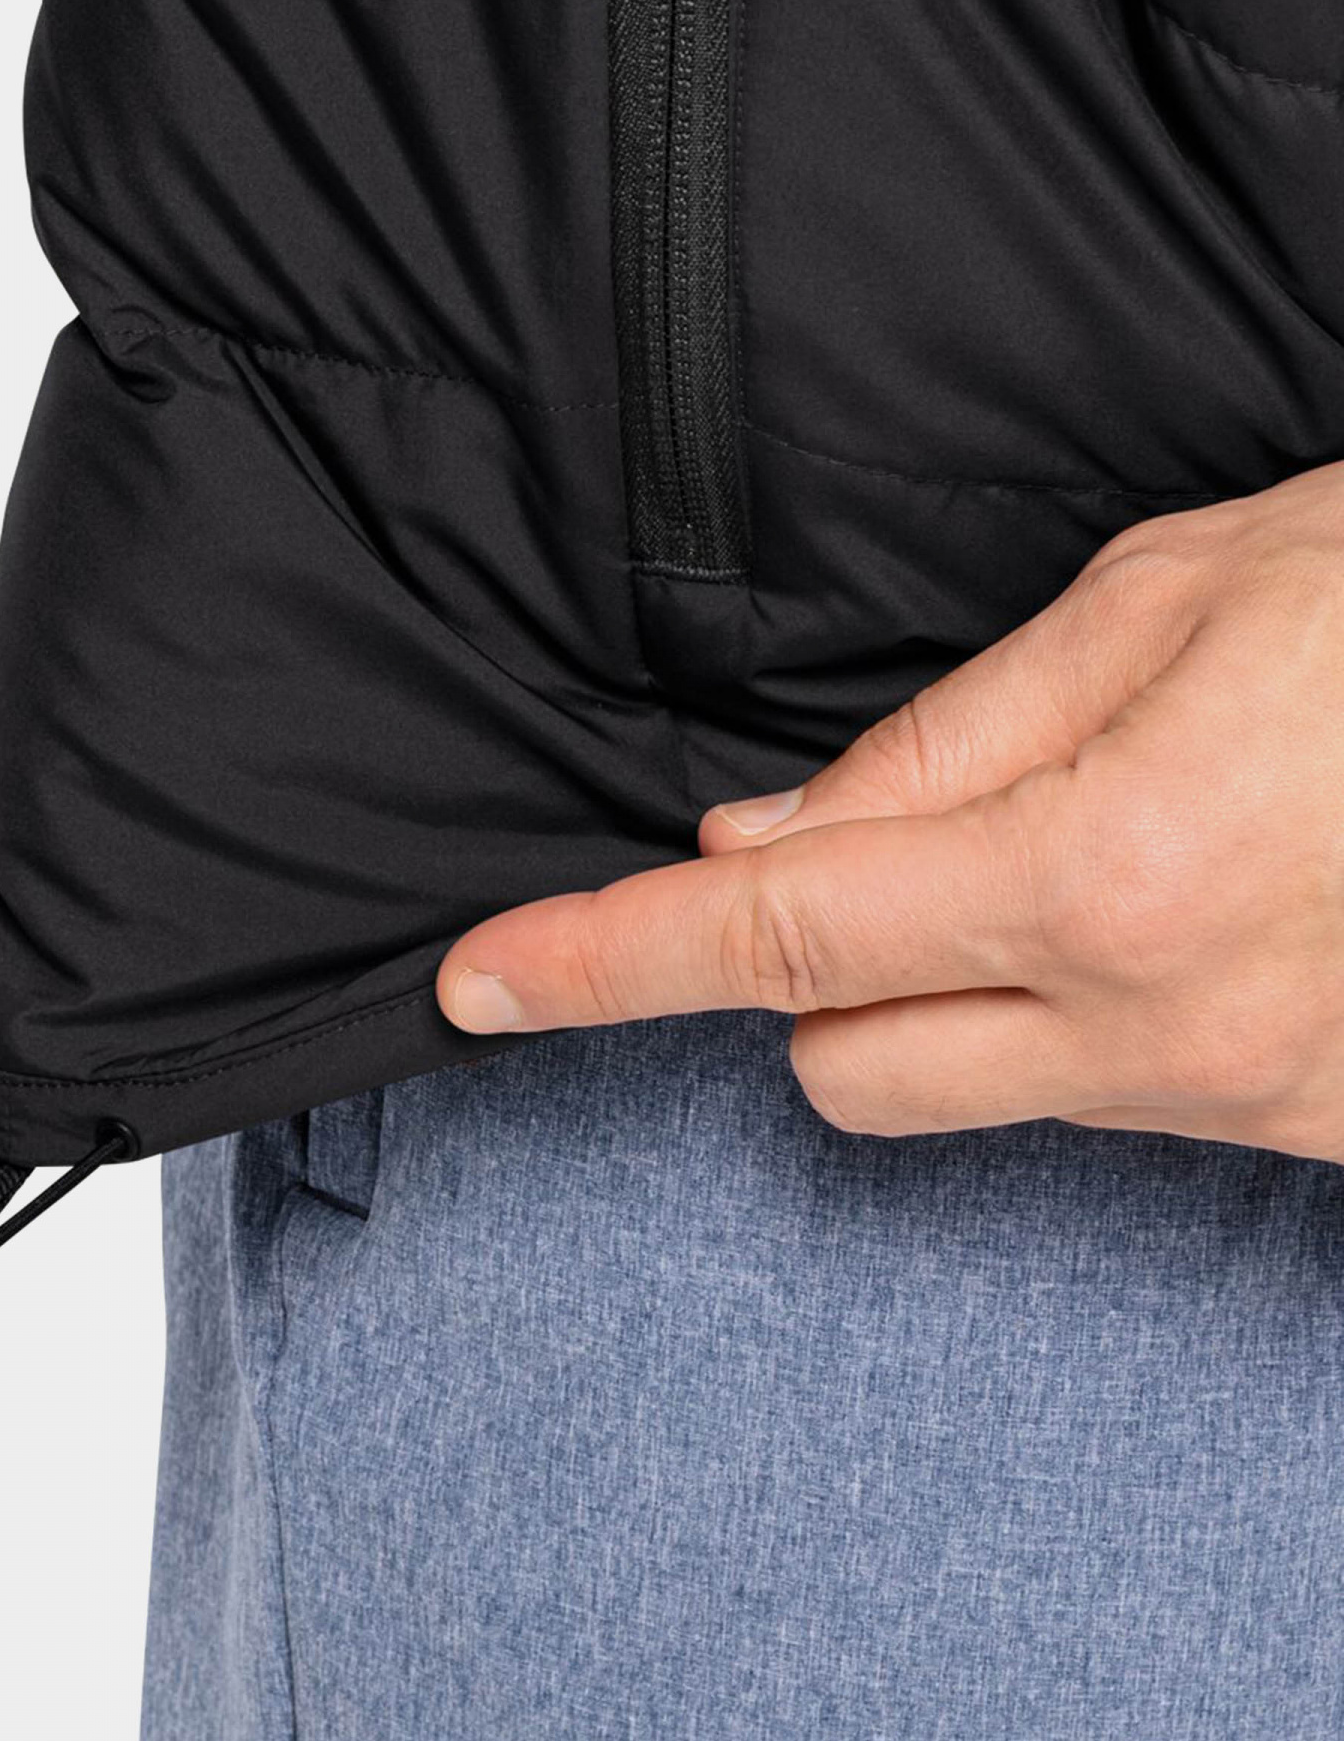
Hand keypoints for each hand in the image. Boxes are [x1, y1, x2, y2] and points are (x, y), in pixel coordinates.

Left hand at [440, 462, 1343, 1159]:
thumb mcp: (1175, 597)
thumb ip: (946, 740)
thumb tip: (769, 835)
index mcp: (1101, 871)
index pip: (773, 938)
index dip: (602, 958)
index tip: (480, 981)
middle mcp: (1164, 1029)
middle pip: (841, 1060)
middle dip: (810, 964)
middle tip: (900, 835)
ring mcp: (1250, 1108)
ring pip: (979, 1092)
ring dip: (959, 988)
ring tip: (1111, 837)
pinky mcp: (1314, 1143)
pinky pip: (1116, 1103)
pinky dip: (1091, 1015)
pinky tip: (1200, 899)